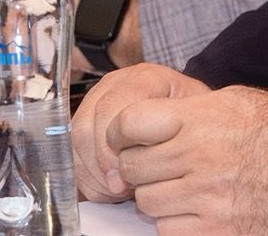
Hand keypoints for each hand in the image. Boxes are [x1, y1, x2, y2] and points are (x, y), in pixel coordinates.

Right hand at [71, 63, 210, 202]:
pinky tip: (112, 187)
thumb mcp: (194, 123)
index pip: (110, 108)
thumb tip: (125, 176)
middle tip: (121, 188)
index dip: (111, 148)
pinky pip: (73, 155)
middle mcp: (114, 85)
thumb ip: (166, 141)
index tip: (125, 178)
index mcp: (142, 78)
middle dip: (101, 167)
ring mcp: (96, 101)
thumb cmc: (194, 121)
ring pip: (75, 143)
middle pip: (85, 127)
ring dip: (94, 175)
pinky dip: (89, 178)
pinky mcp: (87, 122)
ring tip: (120, 189)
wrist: (190, 118)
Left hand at [107, 83, 267, 235]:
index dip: (122, 131)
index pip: (131, 123)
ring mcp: (206, 200)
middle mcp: (200, 159)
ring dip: (159, 196)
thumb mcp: (241, 102)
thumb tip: (152, 115)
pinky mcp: (215, 233)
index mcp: (203, 120)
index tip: (126, 137)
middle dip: (143, 166)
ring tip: (187, 186)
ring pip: (146, 202)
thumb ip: (193, 109)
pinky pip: (167, 230)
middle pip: (133, 167)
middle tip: (164, 164)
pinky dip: (177, 223)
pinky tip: (199, 209)